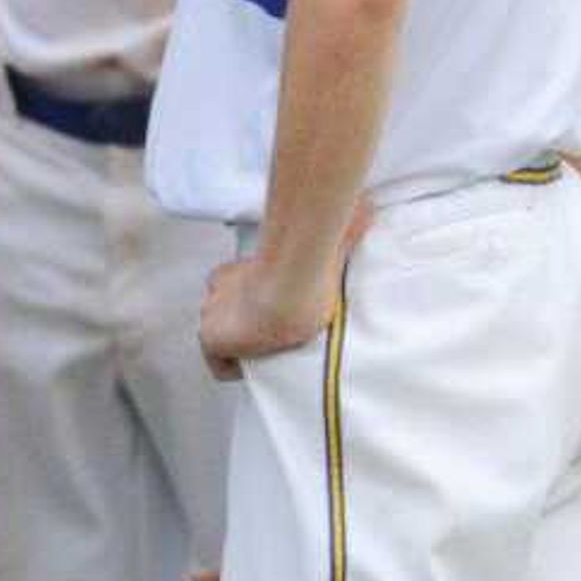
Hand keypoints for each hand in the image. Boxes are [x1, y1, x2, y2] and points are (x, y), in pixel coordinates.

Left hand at [197, 219, 366, 378]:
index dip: (251, 303)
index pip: (231, 290)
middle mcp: (213, 294)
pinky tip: (258, 373)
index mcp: (230, 273)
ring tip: (273, 355)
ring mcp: (210, 317)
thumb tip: (370, 207)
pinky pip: (218, 366)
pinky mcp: (210, 340)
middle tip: (276, 338)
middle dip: (247, 327)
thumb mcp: (323, 245)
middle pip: (225, 317)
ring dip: (246, 348)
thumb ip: (340, 232)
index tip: (274, 315)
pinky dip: (235, 370)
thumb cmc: (306, 268)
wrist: (290, 287)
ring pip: (224, 341)